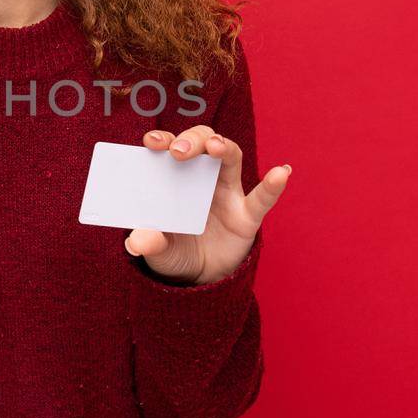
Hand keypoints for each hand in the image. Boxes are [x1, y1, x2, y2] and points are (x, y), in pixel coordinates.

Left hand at [127, 126, 290, 285]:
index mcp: (177, 179)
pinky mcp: (246, 217)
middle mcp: (204, 178)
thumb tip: (136, 242)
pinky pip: (262, 199)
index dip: (164, 141)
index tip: (151, 142)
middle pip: (202, 144)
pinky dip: (272, 186)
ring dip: (223, 148)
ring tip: (214, 147)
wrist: (200, 276)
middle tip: (177, 151)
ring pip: (230, 158)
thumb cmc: (175, 251)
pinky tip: (281, 173)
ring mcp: (228, 194)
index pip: (171, 149)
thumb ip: (149, 244)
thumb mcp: (158, 250)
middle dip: (192, 140)